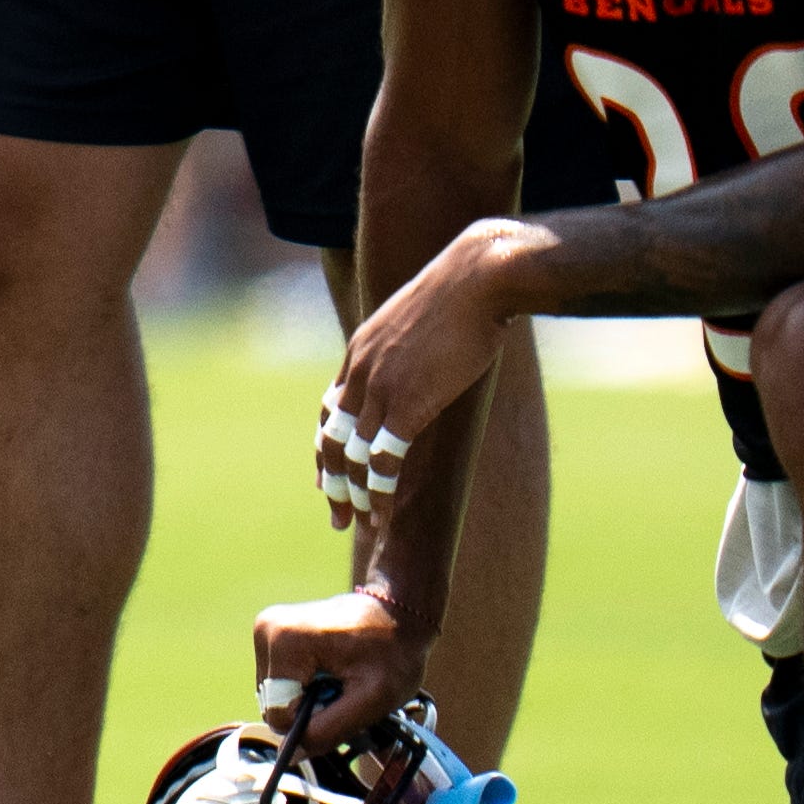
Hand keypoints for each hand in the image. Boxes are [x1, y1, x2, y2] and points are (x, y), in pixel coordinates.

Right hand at [251, 588, 422, 749]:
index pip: (279, 714)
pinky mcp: (272, 632)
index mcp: (284, 642)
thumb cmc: (392, 652)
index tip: (344, 702)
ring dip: (308, 698)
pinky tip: (330, 671)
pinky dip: (305, 685)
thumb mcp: (372, 700)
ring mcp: (266, 628)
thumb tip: (293, 753)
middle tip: (345, 692)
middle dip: (310, 709)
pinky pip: (280, 680)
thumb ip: (330, 730)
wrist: (399, 613)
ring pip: (276, 695)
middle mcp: (266, 630)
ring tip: (340, 680)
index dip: (313, 721)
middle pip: (275, 704)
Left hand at [320, 230, 523, 531]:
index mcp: (360, 351)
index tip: (326, 475)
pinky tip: (385, 513)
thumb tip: (427, 354)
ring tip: (362, 525)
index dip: (326, 445)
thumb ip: (411, 344)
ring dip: (357, 495)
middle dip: (333, 482)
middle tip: (337, 516)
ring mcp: (381, 388)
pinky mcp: (409, 402)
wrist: (477, 278)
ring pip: (355, 455)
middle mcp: (360, 371)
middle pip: (333, 438)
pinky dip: (381, 490)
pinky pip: (384, 458)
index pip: (330, 408)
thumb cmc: (462, 293)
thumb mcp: (420, 317)